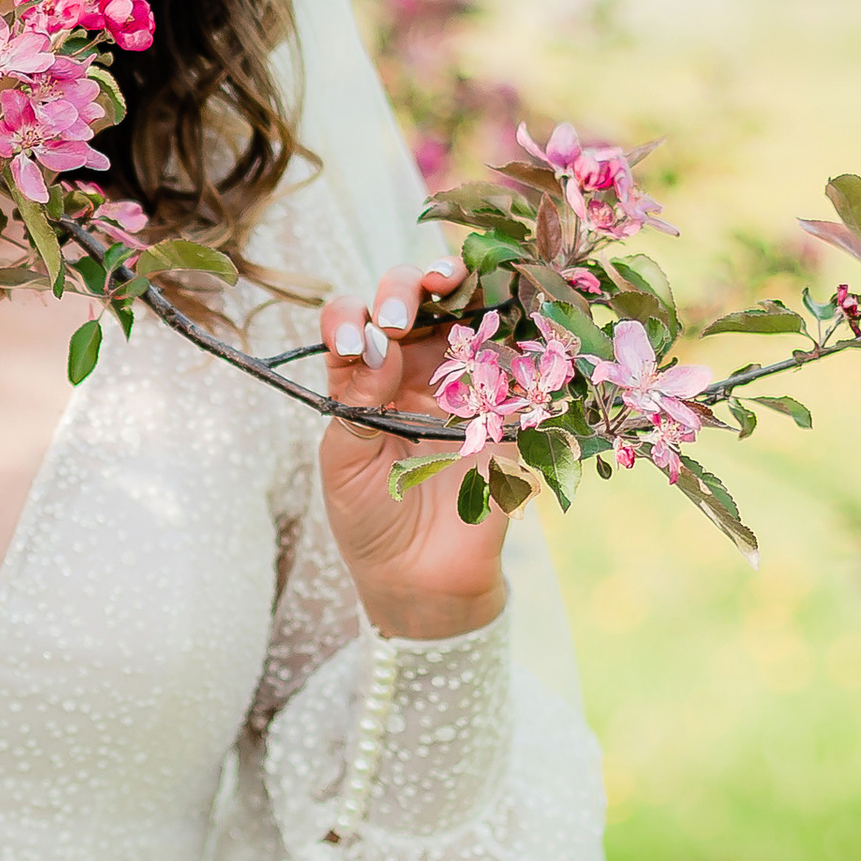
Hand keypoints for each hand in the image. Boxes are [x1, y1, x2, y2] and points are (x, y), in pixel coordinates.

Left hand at [312, 251, 504, 640]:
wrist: (423, 578)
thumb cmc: (370, 517)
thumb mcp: (343, 462)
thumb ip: (355, 403)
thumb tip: (375, 344)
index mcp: (365, 377)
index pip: (353, 322)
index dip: (350, 317)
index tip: (351, 343)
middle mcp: (414, 368)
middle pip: (412, 301)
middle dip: (407, 286)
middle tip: (401, 316)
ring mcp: (465, 382)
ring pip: (467, 313)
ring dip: (462, 286)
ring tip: (450, 282)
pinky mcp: (507, 408)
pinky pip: (516, 361)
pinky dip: (514, 331)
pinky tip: (507, 320)